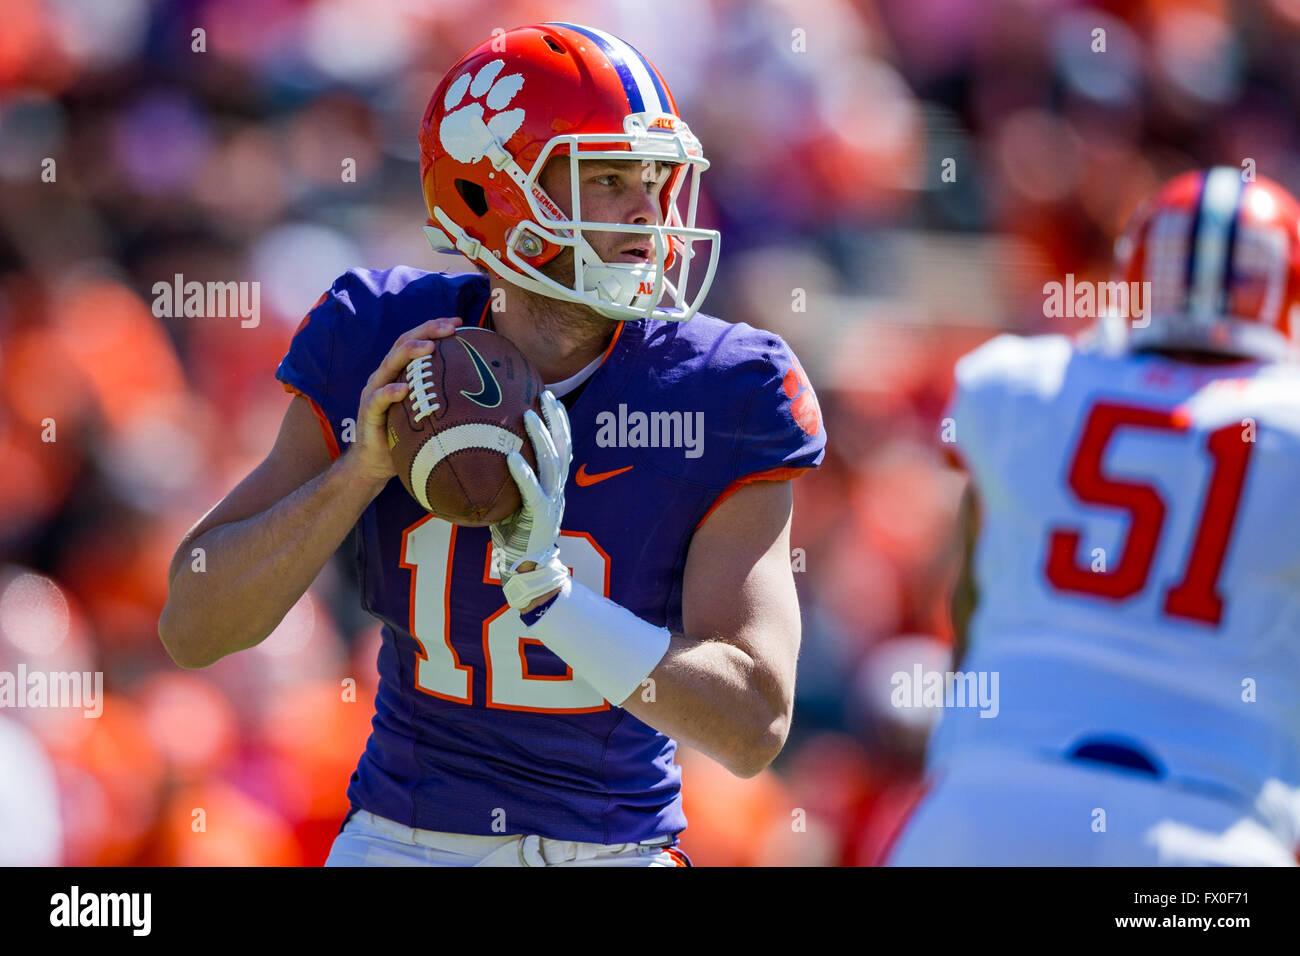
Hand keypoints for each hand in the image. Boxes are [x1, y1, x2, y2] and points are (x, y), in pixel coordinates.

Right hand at [344, 317, 462, 486]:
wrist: (376, 463)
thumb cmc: (406, 436)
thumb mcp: (429, 412)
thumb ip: (445, 398)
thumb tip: (487, 395)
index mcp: (400, 372)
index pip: (417, 341)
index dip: (435, 328)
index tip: (459, 322)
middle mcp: (386, 376)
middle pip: (403, 343)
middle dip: (427, 331)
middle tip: (449, 327)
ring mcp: (374, 392)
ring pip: (389, 364)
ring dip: (409, 353)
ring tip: (429, 347)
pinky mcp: (368, 412)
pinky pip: (378, 399)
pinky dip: (390, 392)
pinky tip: (403, 389)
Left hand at [490, 391, 572, 607]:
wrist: (528, 568)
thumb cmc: (515, 534)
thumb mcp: (512, 501)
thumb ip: (505, 480)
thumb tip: (476, 454)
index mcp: (553, 483)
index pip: (561, 445)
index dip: (559, 421)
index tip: (550, 396)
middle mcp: (557, 488)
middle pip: (562, 446)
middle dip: (557, 419)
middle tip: (544, 394)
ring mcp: (552, 501)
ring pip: (552, 463)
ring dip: (541, 438)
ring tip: (528, 416)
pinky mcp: (541, 516)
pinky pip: (533, 490)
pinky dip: (523, 473)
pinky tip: (511, 457)